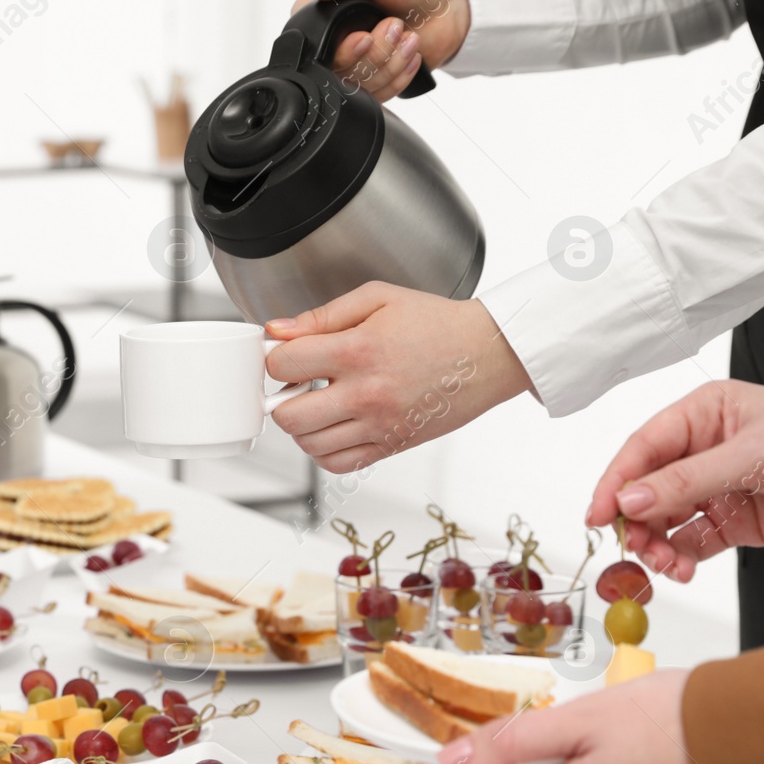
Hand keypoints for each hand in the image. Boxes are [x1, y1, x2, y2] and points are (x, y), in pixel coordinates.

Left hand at [263, 283, 532, 471]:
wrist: (488, 353)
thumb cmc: (436, 323)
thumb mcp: (377, 299)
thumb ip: (322, 316)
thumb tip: (277, 330)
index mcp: (358, 350)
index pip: (282, 365)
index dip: (276, 358)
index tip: (287, 355)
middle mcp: (366, 393)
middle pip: (287, 415)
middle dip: (281, 398)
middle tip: (296, 385)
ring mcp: (379, 425)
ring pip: (309, 444)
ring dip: (302, 425)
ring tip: (317, 403)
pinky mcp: (391, 445)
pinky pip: (338, 463)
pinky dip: (324, 450)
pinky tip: (332, 426)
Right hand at [291, 0, 470, 102]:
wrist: (451, 6)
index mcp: (325, 17)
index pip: (314, 48)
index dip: (341, 49)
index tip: (365, 36)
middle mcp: (335, 45)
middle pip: (338, 73)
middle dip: (375, 53)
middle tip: (396, 26)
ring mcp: (355, 67)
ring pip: (359, 88)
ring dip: (391, 62)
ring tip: (408, 37)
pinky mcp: (375, 84)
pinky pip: (378, 96)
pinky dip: (400, 76)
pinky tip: (410, 54)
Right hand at [585, 380, 763, 582]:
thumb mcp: (754, 456)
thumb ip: (688, 479)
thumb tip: (631, 499)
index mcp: (706, 413)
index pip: (645, 446)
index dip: (616, 480)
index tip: (598, 513)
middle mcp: (706, 448)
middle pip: (648, 486)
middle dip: (638, 520)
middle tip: (635, 546)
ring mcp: (718, 486)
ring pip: (665, 518)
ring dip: (657, 544)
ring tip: (666, 564)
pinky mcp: (734, 521)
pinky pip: (692, 541)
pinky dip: (680, 558)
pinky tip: (682, 568)